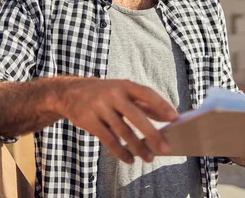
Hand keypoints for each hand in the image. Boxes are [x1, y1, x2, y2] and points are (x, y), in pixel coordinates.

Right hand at [55, 78, 177, 163]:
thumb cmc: (104, 93)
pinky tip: (130, 159)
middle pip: (136, 116)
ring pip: (122, 131)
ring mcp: (99, 107)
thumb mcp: (123, 92)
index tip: (174, 117)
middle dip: (152, 134)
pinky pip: (108, 140)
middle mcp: (112, 94)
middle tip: (165, 148)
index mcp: (124, 85)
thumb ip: (144, 103)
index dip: (161, 105)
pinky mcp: (88, 121)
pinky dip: (121, 152)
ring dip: (138, 147)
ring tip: (149, 157)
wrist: (69, 92)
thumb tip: (168, 117)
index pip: (146, 93)